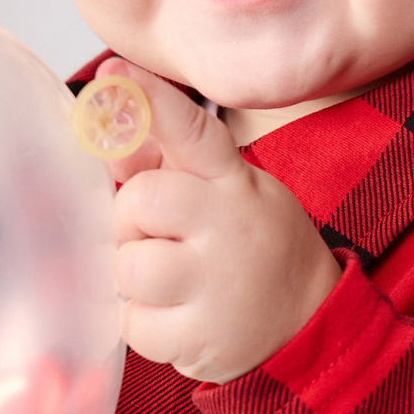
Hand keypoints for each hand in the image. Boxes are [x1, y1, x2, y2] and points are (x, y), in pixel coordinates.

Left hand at [101, 57, 341, 383]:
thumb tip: (106, 135)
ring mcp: (215, 285)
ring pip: (129, 265)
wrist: (307, 326)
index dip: (149, 101)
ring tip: (174, 283)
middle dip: (134, 219)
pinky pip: (130, 320)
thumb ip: (165, 165)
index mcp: (235, 182)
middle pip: (139, 201)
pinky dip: (143, 322)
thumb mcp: (227, 194)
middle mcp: (229, 226)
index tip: (112, 75)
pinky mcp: (198, 337)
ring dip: (137, 276)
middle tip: (163, 236)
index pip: (192, 130)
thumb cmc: (251, 248)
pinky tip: (177, 317)